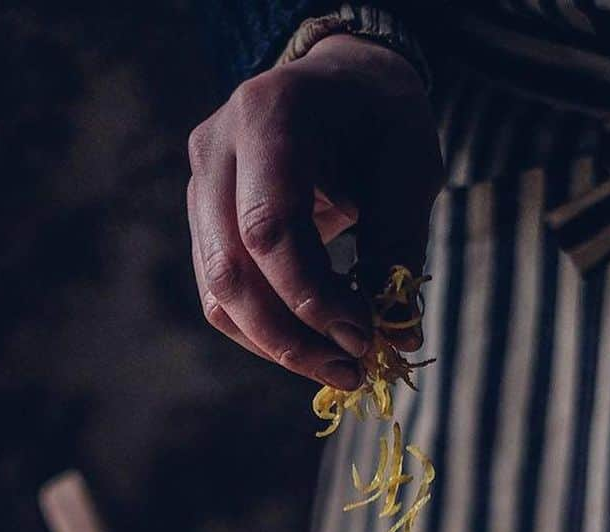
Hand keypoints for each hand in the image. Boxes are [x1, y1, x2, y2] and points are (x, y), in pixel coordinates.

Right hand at [186, 34, 442, 389]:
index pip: (268, 229)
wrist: (340, 82)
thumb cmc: (381, 117)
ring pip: (218, 294)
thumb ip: (399, 244)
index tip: (363, 337)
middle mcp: (216, 148)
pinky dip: (266, 333)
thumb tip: (399, 336)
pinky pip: (221, 296)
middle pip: (232, 271)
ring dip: (278, 346)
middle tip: (350, 371)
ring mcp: (200, 186)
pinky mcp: (203, 221)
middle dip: (291, 337)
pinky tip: (313, 345)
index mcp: (267, 113)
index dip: (312, 298)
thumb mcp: (410, 166)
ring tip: (338, 369)